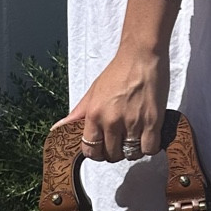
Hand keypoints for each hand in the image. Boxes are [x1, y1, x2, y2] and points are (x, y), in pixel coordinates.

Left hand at [56, 45, 167, 162]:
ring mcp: (133, 122)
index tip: (103, 148)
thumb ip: (77, 114)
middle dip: (116, 152)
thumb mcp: (92, 92)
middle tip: (121, 141)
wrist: (141, 55)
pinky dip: (149, 146)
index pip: (90, 151)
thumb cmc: (118, 72)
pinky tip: (148, 136)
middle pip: (111, 155)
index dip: (97, 153)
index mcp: (94, 115)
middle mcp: (111, 121)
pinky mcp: (152, 121)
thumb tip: (57, 129)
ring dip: (133, 150)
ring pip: (131, 154)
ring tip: (135, 138)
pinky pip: (149, 148)